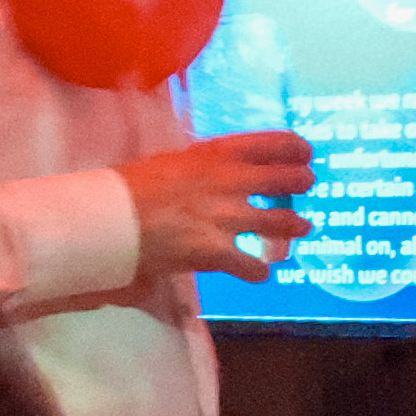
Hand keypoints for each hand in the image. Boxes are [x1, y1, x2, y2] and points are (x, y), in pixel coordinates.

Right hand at [121, 130, 313, 281]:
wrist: (111, 219)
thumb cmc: (128, 186)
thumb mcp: (170, 162)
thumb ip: (200, 167)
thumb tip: (207, 176)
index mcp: (219, 153)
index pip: (277, 143)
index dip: (297, 148)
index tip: (304, 153)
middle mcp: (234, 181)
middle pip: (290, 179)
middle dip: (301, 183)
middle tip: (304, 186)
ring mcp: (231, 218)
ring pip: (283, 223)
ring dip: (294, 226)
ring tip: (300, 228)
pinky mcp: (221, 253)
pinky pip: (254, 267)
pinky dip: (257, 270)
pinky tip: (256, 272)